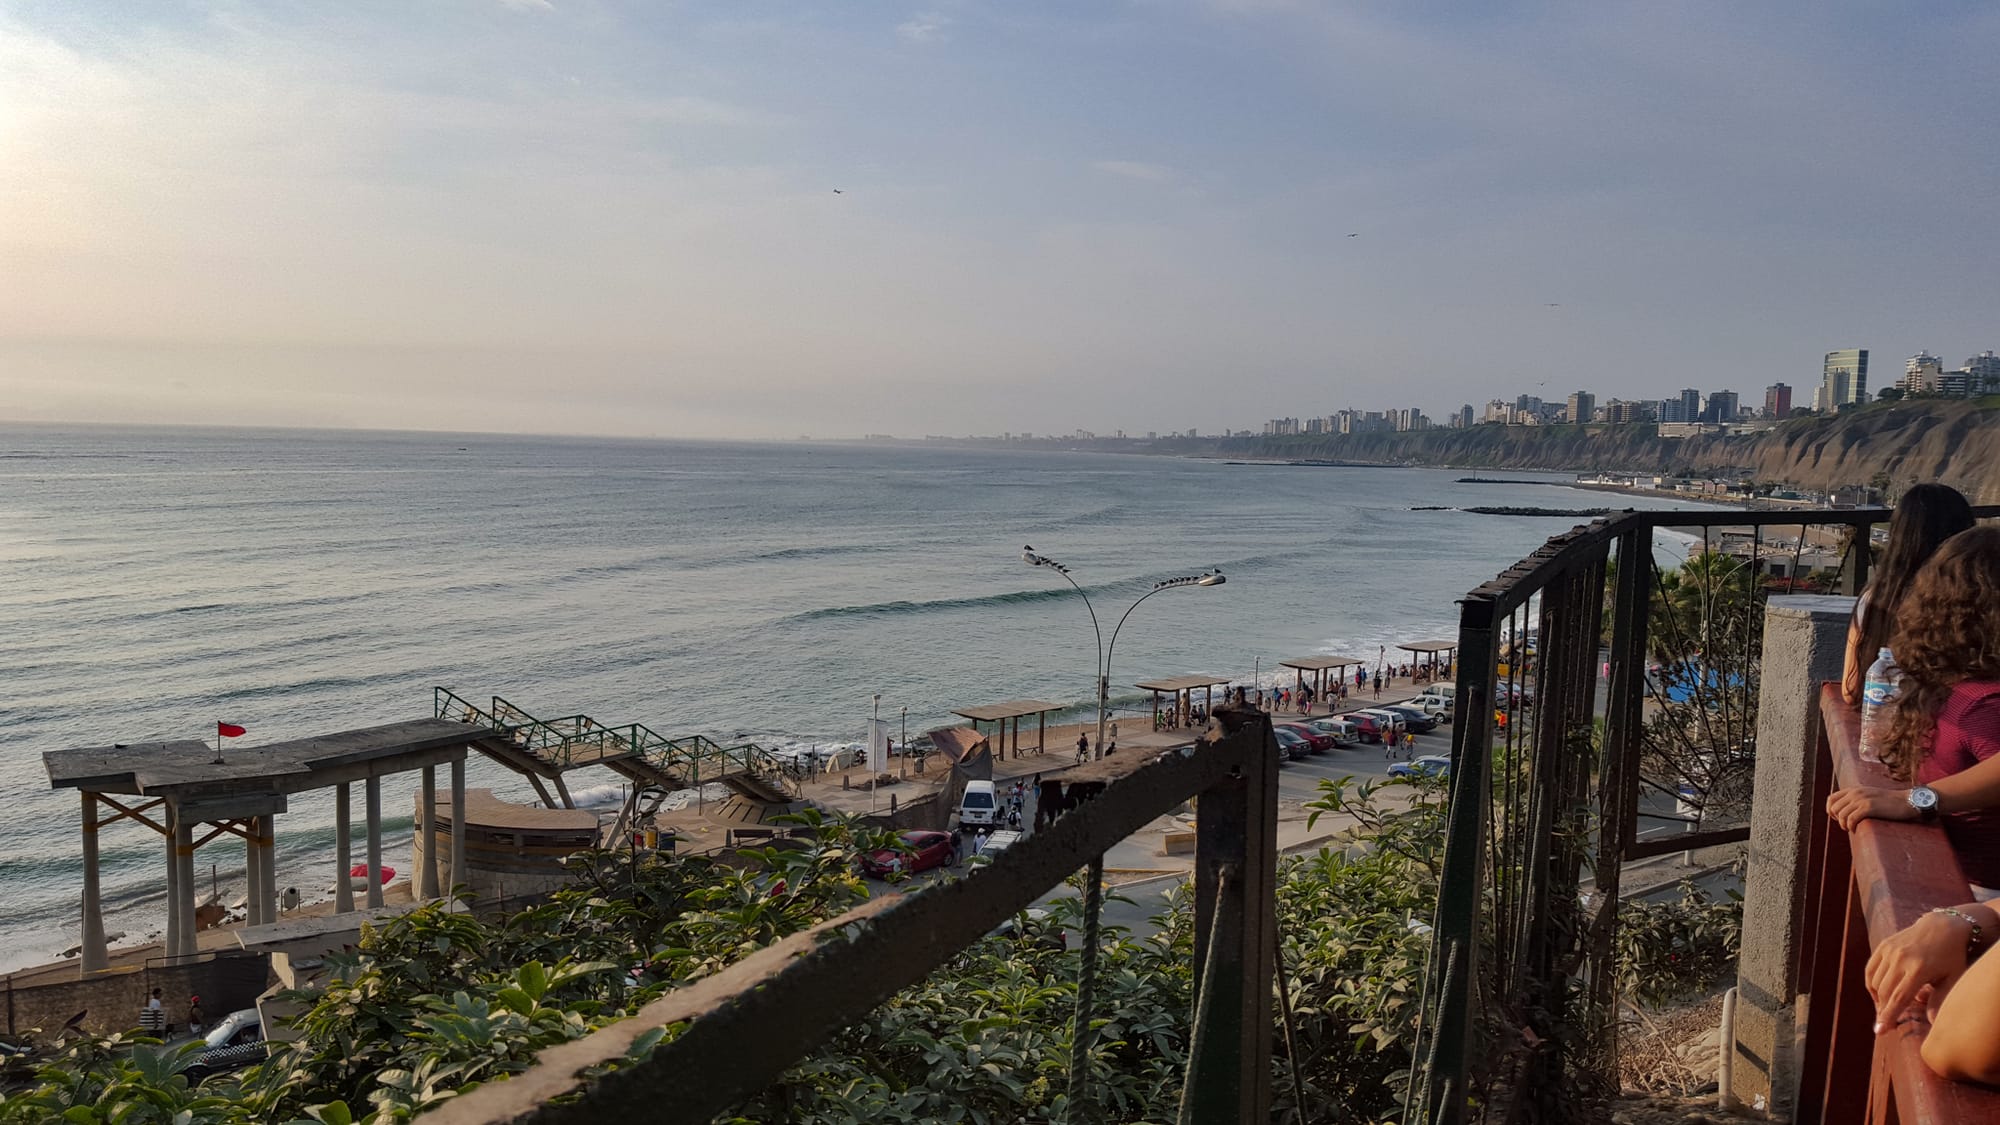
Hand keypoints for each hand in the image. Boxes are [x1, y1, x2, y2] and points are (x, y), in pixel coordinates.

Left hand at [1827, 786, 1917, 830]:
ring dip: (1844, 825)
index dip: (1831, 810)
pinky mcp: (1869, 807)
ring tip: (1851, 829)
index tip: (1838, 819)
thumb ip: (1856, 799)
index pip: (1831, 799)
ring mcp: (1862, 799)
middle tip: (1847, 826)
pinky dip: (1851, 827)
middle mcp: (1855, 793)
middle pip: (1834, 808)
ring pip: (1841, 815)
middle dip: (1838, 819)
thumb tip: (1843, 812)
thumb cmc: (1889, 802)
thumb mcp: (1869, 796)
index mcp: (1854, 789)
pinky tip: (1856, 830)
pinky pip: (1851, 819)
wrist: (1906, 801)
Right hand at [1867, 911, 1974, 1030]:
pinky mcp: (1883, 945)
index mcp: (1918, 969)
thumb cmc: (1951, 956)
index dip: (1888, 1016)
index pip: (1898, 998)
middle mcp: (1900, 959)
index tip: (1880, 1031)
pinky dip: (1872, 983)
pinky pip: (1870, 969)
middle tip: (1886, 1023)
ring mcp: (1889, 950)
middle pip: (1884, 992)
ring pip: (1875, 982)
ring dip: (1878, 998)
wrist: (1942, 926)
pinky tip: (1879, 992)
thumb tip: (1932, 1022)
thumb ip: (1940, 1001)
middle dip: (1883, 1010)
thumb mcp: (1952, 979)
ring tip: (1886, 1008)